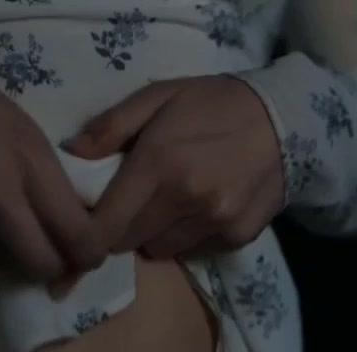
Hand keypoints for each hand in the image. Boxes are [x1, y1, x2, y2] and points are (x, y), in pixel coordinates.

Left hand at [65, 75, 282, 259]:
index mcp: (158, 164)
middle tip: (126, 208)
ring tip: (166, 206)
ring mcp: (214, 222)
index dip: (86, 236)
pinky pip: (194, 249)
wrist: (285, 120)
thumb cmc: (213, 103)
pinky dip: (187, 236)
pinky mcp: (237, 237)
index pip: (105, 225)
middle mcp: (184, 200)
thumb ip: (111, 126)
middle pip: (128, 241)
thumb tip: (71, 155)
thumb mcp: (158, 97)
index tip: (79, 235)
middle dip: (119, 229)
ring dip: (153, 234)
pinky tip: (199, 209)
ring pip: (160, 249)